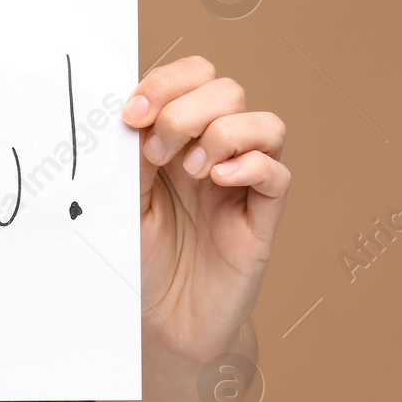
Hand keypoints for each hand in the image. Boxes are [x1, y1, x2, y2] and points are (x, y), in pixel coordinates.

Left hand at [122, 56, 288, 367]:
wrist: (162, 323)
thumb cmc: (141, 260)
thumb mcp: (123, 199)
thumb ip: (132, 155)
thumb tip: (132, 109)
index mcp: (178, 138)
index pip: (191, 78)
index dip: (166, 83)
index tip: (132, 114)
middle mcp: (214, 153)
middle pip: (227, 90)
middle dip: (187, 110)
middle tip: (157, 152)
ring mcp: (242, 183)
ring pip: (265, 123)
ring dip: (223, 134)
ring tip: (192, 172)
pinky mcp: (262, 218)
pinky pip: (278, 173)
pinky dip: (251, 165)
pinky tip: (219, 183)